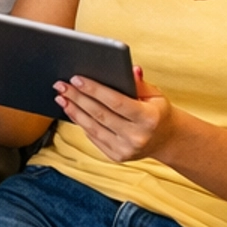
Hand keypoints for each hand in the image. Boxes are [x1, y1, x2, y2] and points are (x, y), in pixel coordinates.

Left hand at [55, 67, 174, 163]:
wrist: (166, 140)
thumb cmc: (158, 111)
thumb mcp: (156, 94)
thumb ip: (140, 83)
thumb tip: (130, 69)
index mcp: (149, 118)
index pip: (116, 101)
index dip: (94, 90)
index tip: (76, 79)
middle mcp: (137, 136)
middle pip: (100, 114)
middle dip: (77, 98)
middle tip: (61, 85)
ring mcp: (126, 149)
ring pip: (93, 128)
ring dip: (74, 111)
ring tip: (62, 97)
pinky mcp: (117, 156)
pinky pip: (94, 138)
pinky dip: (81, 123)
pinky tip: (72, 111)